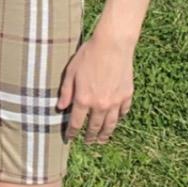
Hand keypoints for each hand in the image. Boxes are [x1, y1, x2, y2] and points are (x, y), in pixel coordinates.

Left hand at [57, 29, 133, 145]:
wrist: (113, 44)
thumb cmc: (89, 55)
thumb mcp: (71, 72)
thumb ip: (66, 91)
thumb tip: (61, 107)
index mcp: (83, 99)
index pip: (76, 123)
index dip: (72, 133)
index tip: (69, 138)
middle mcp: (100, 105)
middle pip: (94, 127)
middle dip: (90, 137)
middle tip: (88, 142)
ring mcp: (115, 101)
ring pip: (110, 124)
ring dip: (105, 134)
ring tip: (102, 140)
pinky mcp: (127, 95)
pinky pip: (123, 112)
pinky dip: (119, 118)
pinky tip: (116, 120)